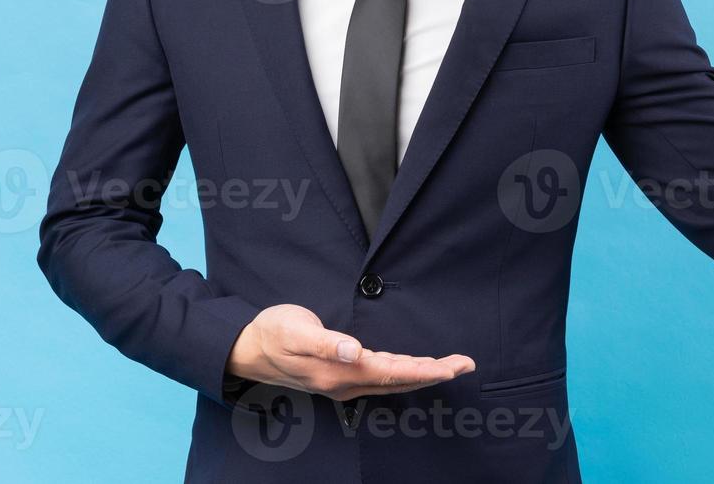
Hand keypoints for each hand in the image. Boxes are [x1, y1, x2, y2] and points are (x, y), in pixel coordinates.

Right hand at [225, 304, 474, 400]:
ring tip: (452, 366)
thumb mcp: (294, 331)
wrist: (247, 348)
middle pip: (399, 380)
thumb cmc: (272, 333)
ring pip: (393, 380)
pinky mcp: (341, 375)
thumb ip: (324, 342)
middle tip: (467, 364)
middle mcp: (346, 382)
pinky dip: (404, 372)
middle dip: (435, 373)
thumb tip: (352, 351)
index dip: (424, 370)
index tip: (452, 367)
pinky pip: (381, 377)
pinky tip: (416, 368)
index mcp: (339, 371)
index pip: (392, 372)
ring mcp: (343, 381)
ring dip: (424, 373)